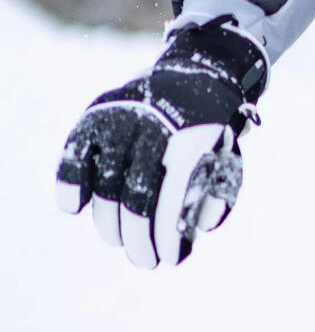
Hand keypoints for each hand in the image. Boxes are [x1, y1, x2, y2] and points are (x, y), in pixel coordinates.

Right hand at [56, 17, 266, 269]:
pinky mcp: (97, 113)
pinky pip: (76, 153)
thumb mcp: (228, 154)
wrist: (199, 70)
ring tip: (117, 241)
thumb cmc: (213, 127)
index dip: (167, 234)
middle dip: (137, 237)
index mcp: (190, 140)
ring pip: (104, 181)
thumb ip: (219, 191)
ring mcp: (121, 118)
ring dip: (107, 220)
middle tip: (143, 261)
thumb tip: (200, 228)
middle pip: (135, 196)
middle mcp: (153, 128)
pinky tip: (73, 209)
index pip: (171, 198)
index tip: (170, 260)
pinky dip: (70, 183)